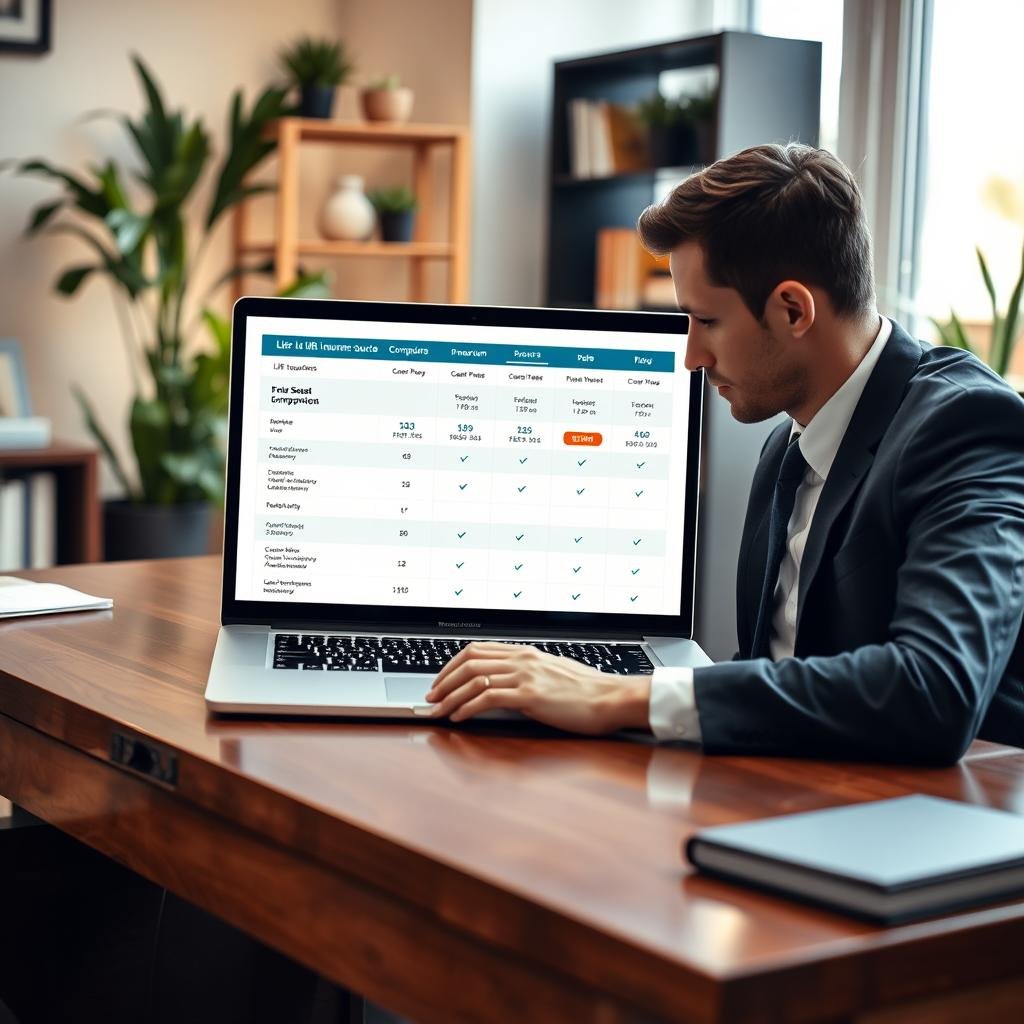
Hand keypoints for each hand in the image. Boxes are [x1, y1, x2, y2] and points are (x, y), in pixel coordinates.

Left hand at [426, 641, 652, 734]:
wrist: (611, 698)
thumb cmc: (586, 692)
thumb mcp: (551, 674)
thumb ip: (527, 674)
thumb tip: (505, 685)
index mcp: (525, 652)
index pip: (477, 649)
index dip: (452, 664)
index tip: (440, 679)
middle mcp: (522, 659)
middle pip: (469, 662)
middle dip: (444, 680)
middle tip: (431, 696)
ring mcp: (525, 675)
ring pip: (474, 679)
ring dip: (450, 696)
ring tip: (438, 710)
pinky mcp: (530, 695)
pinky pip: (488, 697)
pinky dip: (468, 707)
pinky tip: (459, 718)